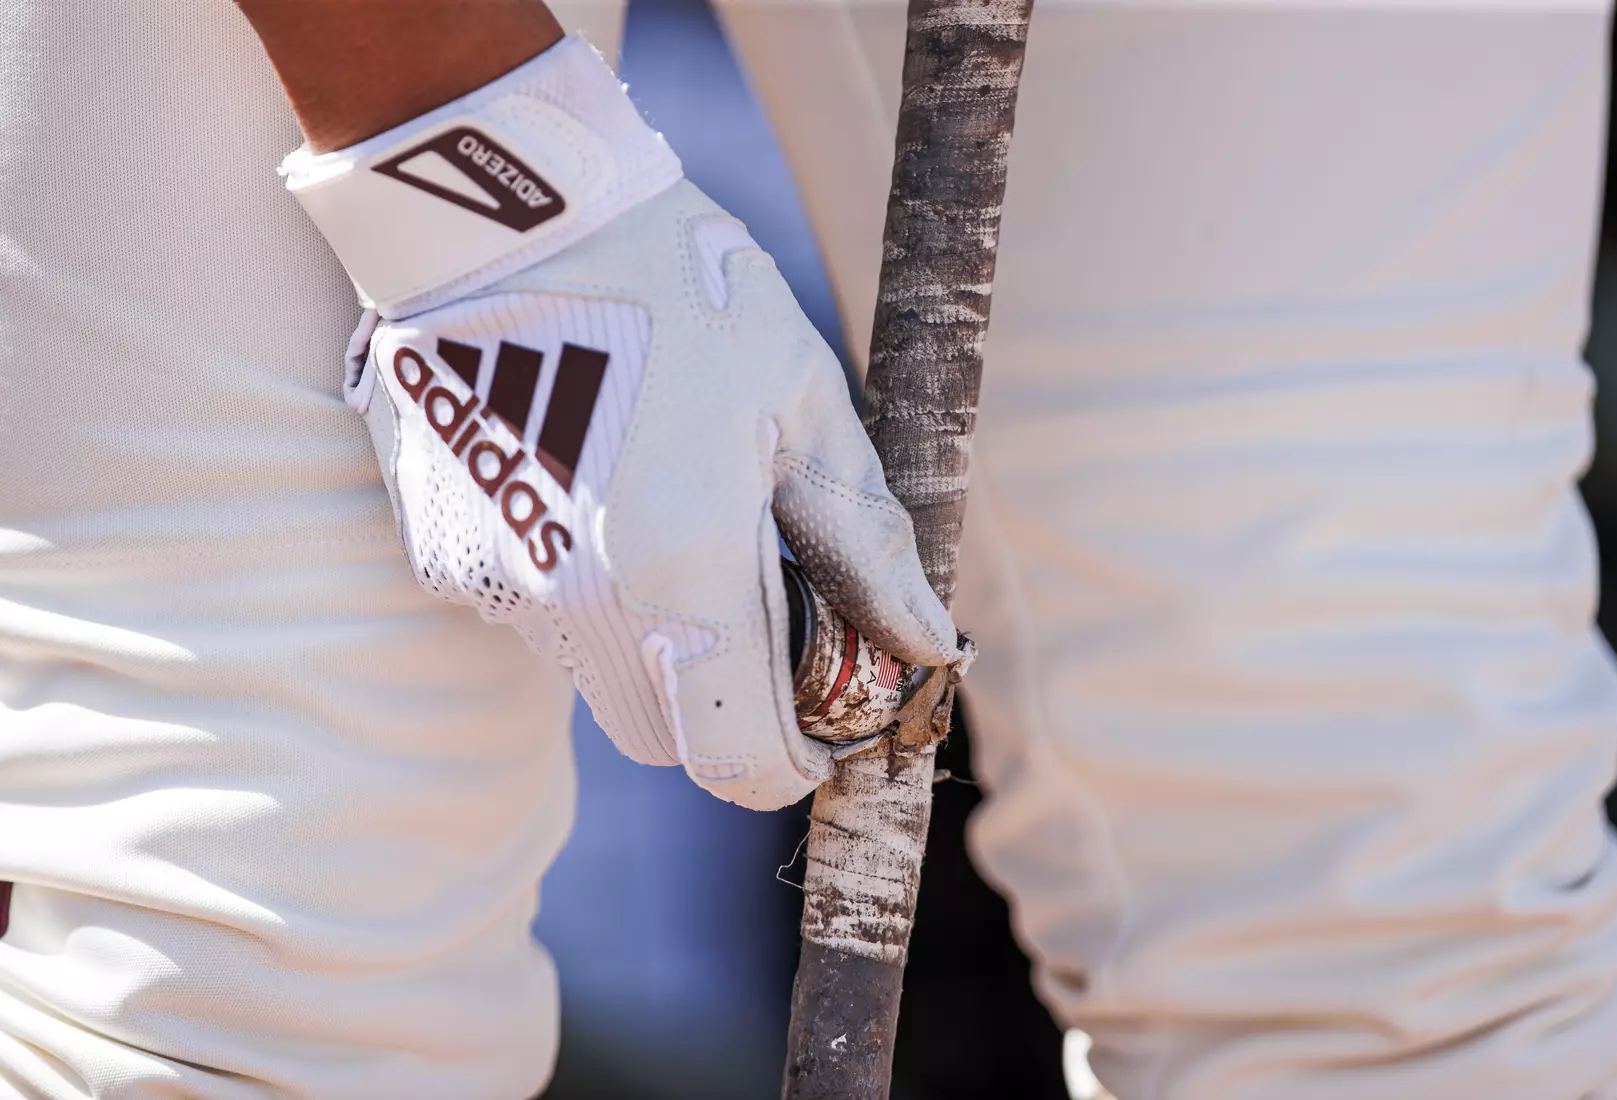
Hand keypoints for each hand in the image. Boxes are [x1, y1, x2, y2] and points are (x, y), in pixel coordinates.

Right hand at [286, 37, 957, 809]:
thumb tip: (924, 644)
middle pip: (666, 735)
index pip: (738, 760)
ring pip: (598, 676)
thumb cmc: (677, 289)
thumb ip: (864, 545)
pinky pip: (536, 615)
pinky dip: (585, 588)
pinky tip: (597, 482)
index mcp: (684, 573)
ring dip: (653, 639)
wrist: (500, 208)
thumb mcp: (803, 401)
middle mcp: (578, 607)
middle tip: (763, 605)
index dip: (793, 763)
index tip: (826, 724)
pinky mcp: (444, 554)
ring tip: (674, 509)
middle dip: (724, 702)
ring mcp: (497, 586)